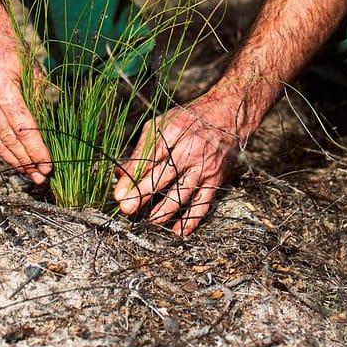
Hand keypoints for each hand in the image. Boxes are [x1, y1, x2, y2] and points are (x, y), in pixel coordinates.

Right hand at [0, 18, 51, 183]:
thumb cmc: (8, 46)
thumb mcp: (30, 68)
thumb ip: (38, 97)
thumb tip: (48, 125)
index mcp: (1, 89)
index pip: (23, 128)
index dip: (36, 149)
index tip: (48, 164)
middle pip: (8, 140)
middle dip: (26, 161)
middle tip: (41, 177)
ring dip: (12, 161)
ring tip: (28, 174)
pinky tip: (12, 158)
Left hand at [113, 90, 247, 235]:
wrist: (228, 115)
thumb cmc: (190, 119)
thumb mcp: (162, 124)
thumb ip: (142, 149)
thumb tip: (120, 174)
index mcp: (174, 132)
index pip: (149, 158)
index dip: (132, 178)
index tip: (118, 193)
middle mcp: (190, 150)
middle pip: (163, 177)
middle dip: (142, 194)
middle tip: (126, 209)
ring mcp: (204, 167)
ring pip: (182, 194)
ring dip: (164, 210)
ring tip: (148, 221)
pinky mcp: (215, 180)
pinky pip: (203, 204)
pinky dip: (191, 220)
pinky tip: (177, 231)